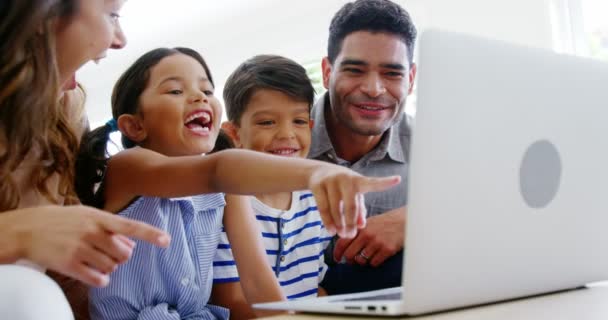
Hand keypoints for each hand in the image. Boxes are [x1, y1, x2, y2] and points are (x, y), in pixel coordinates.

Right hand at [5, 205, 169, 286]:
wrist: (29, 229)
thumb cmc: (63, 220)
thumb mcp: (88, 215)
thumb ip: (111, 227)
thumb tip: (133, 243)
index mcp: (99, 218)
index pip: (130, 226)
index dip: (150, 234)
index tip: (166, 241)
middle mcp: (92, 232)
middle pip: (125, 253)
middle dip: (121, 256)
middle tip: (106, 252)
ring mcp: (81, 248)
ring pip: (112, 267)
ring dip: (108, 267)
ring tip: (93, 258)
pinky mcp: (70, 265)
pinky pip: (98, 279)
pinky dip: (101, 280)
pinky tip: (95, 274)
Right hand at [308, 166, 399, 238]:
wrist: (319, 172)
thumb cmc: (343, 186)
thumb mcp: (354, 195)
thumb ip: (360, 210)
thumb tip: (362, 226)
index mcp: (359, 180)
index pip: (373, 183)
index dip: (385, 183)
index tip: (398, 180)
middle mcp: (346, 179)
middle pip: (350, 206)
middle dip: (350, 223)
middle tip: (350, 235)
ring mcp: (331, 181)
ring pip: (335, 208)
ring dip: (338, 224)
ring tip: (341, 234)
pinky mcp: (318, 185)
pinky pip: (322, 208)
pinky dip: (327, 221)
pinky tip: (331, 230)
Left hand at [333, 206, 405, 266]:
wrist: (404, 221)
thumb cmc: (386, 222)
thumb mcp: (369, 223)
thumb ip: (357, 232)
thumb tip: (344, 244)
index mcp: (360, 228)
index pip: (342, 242)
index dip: (337, 253)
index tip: (337, 259)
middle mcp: (367, 235)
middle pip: (349, 254)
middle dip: (349, 260)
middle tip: (353, 261)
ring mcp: (377, 242)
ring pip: (361, 261)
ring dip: (362, 262)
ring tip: (367, 256)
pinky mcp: (387, 249)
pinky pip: (374, 263)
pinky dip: (374, 262)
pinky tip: (377, 256)